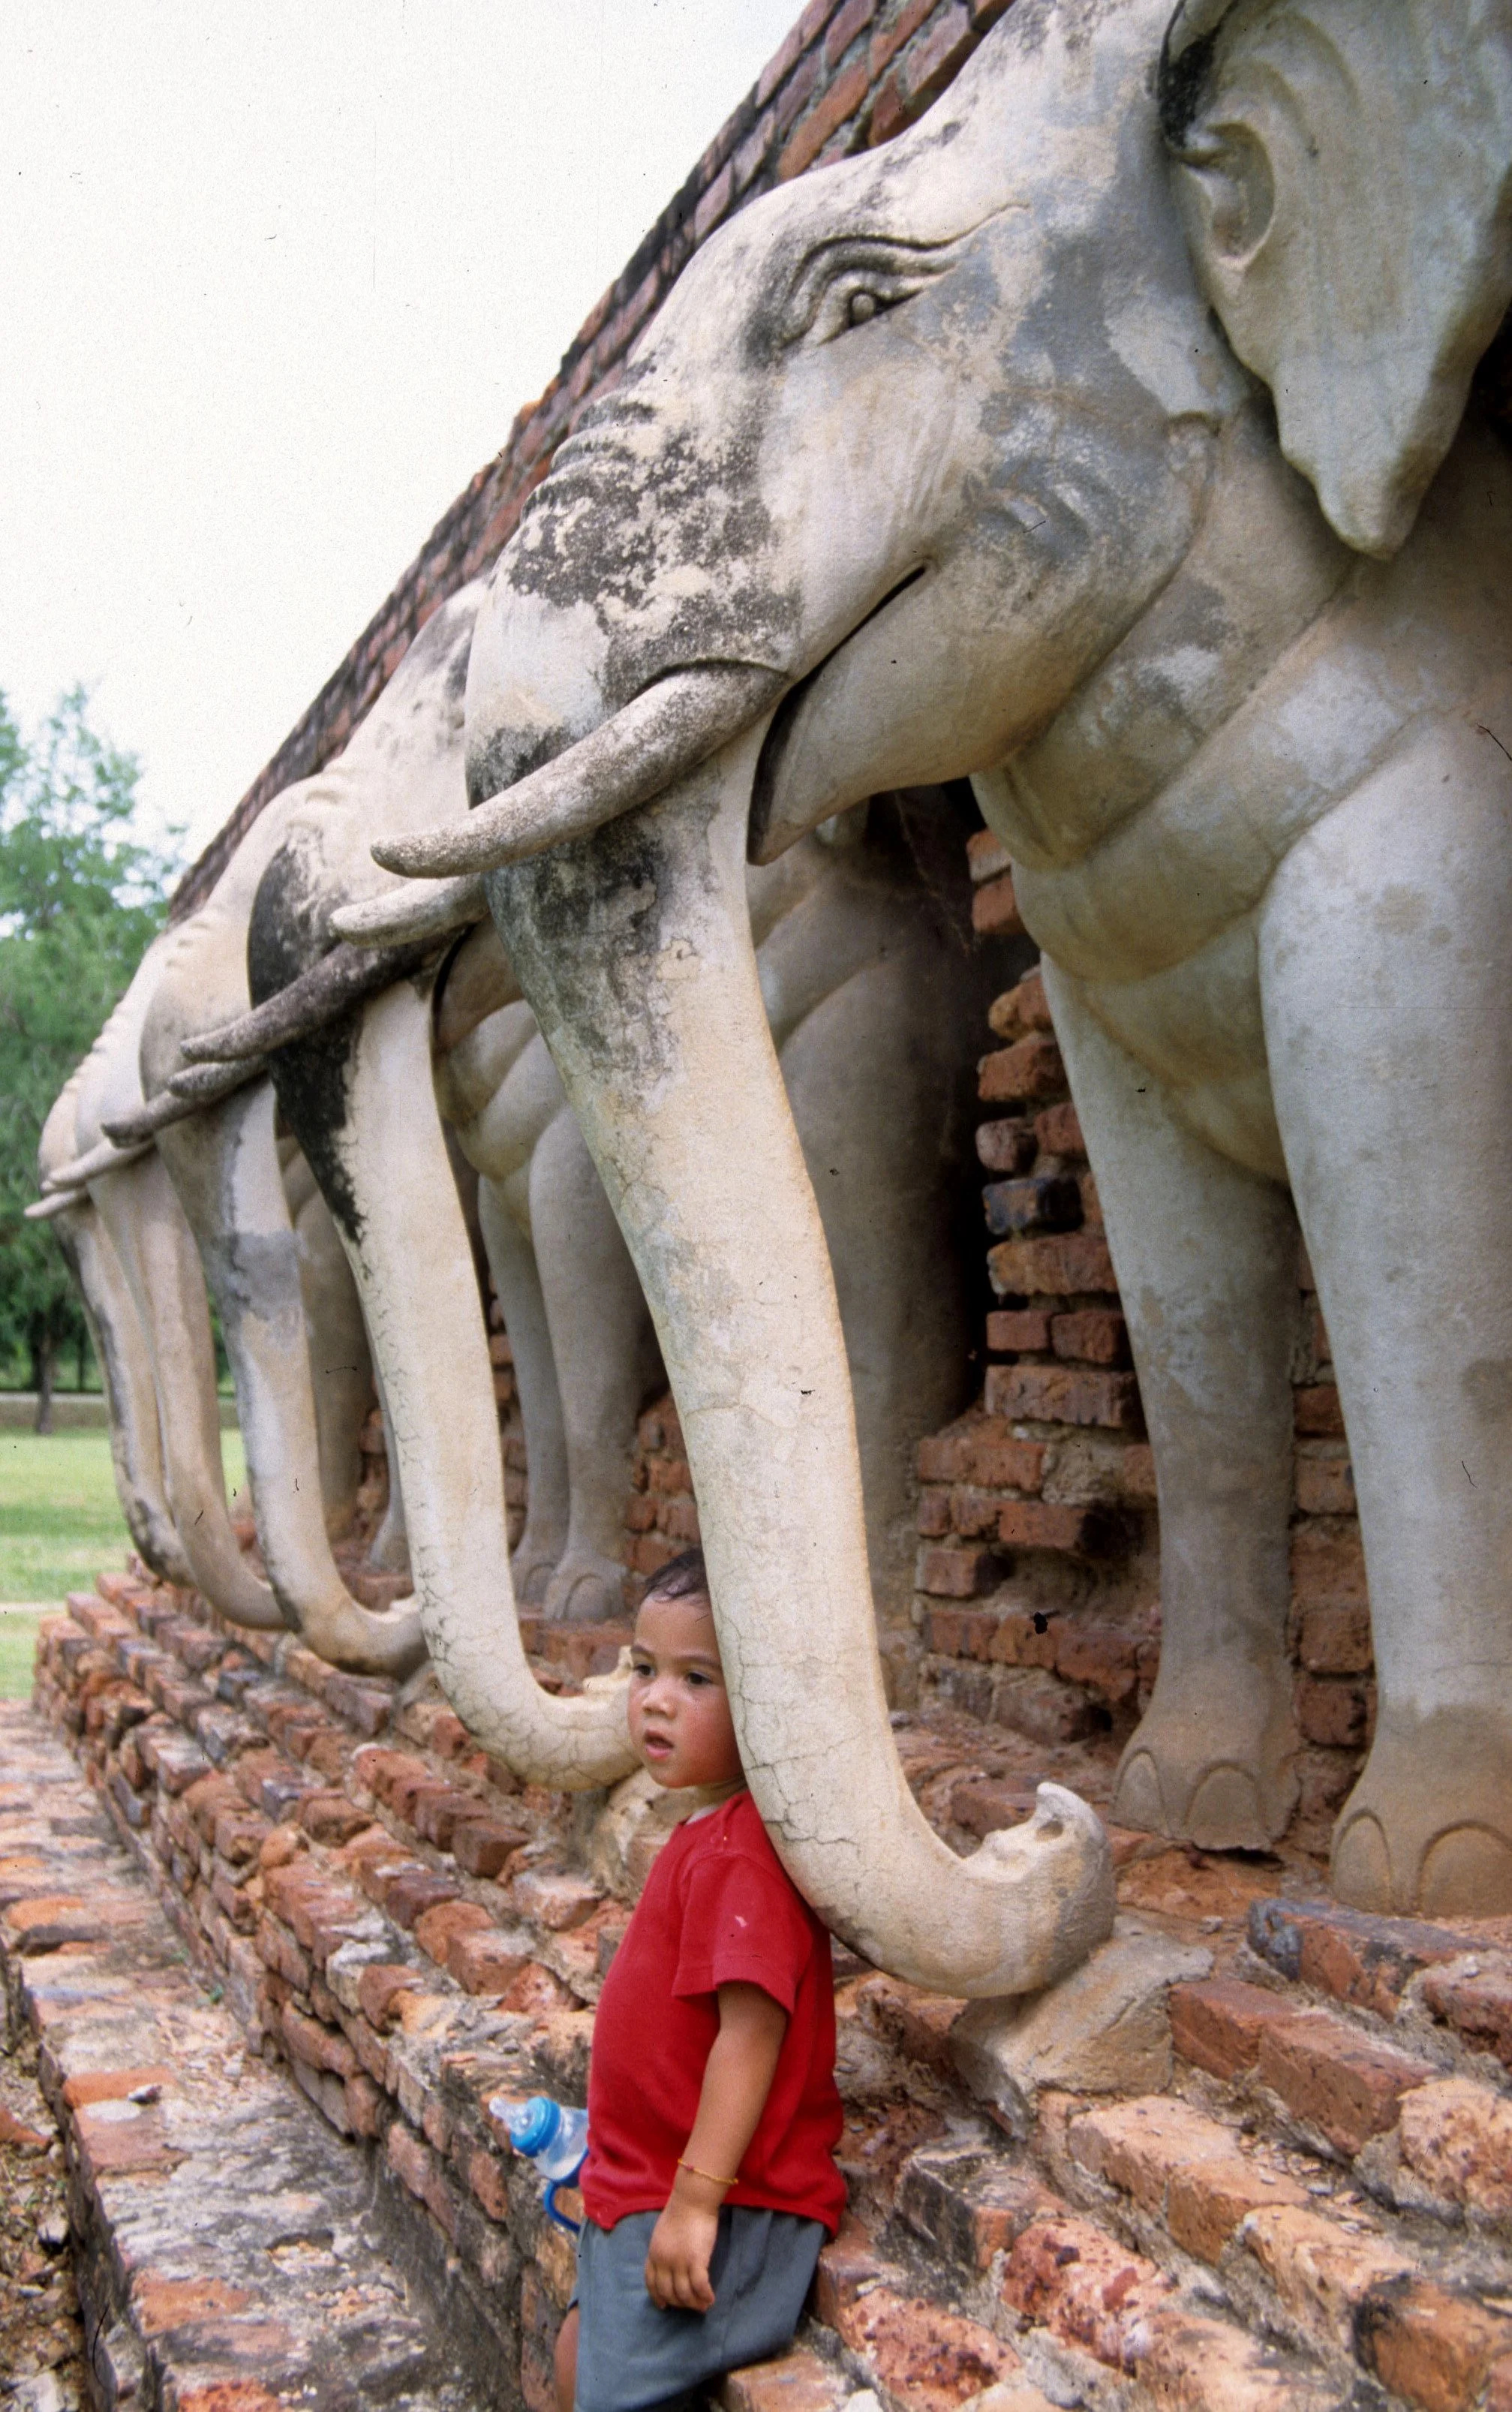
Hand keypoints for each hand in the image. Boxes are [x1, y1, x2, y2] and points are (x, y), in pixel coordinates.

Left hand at [644, 2184, 719, 2311]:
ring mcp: (679, 2262)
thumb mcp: (662, 2232)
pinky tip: (711, 2298)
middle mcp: (664, 2261)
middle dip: (679, 2303)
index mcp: (654, 2253)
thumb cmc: (681, 2210)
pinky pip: (700, 2286)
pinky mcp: (696, 2260)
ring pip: (684, 2294)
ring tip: (703, 2305)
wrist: (693, 2199)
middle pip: (668, 2292)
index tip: (664, 2305)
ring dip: (694, 2303)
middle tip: (690, 2306)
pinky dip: (705, 2296)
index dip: (658, 2297)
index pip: (651, 2282)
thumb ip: (663, 2249)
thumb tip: (669, 2264)